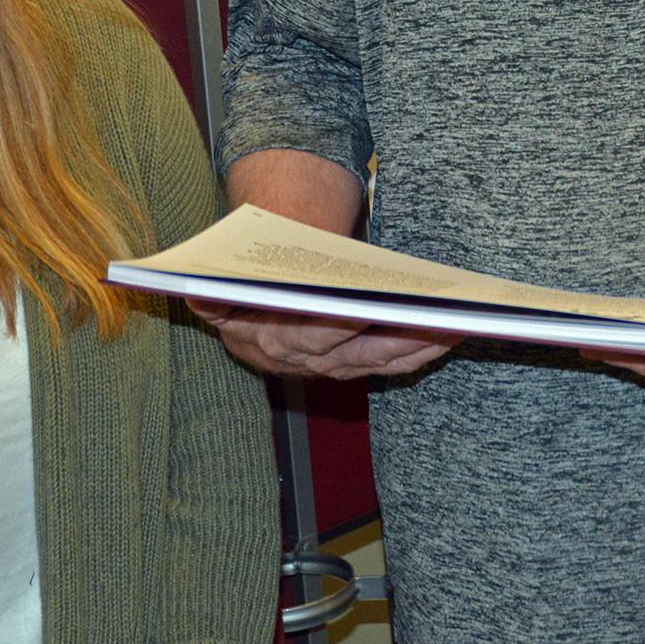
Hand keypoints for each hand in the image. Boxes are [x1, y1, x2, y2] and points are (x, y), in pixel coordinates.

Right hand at [192, 298, 454, 381]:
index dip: (338, 327)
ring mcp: (328, 367)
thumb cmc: (245, 275)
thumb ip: (208, 294)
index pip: (309, 336)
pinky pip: (389, 366)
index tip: (368, 313)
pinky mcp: (349, 366)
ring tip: (455, 322)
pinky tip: (447, 336)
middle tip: (434, 317)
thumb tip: (189, 290)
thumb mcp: (218, 287)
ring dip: (418, 346)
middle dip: (397, 337)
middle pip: (357, 354)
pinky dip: (418, 354)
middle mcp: (302, 361)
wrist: (247, 301)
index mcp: (268, 340)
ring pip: (380, 363)